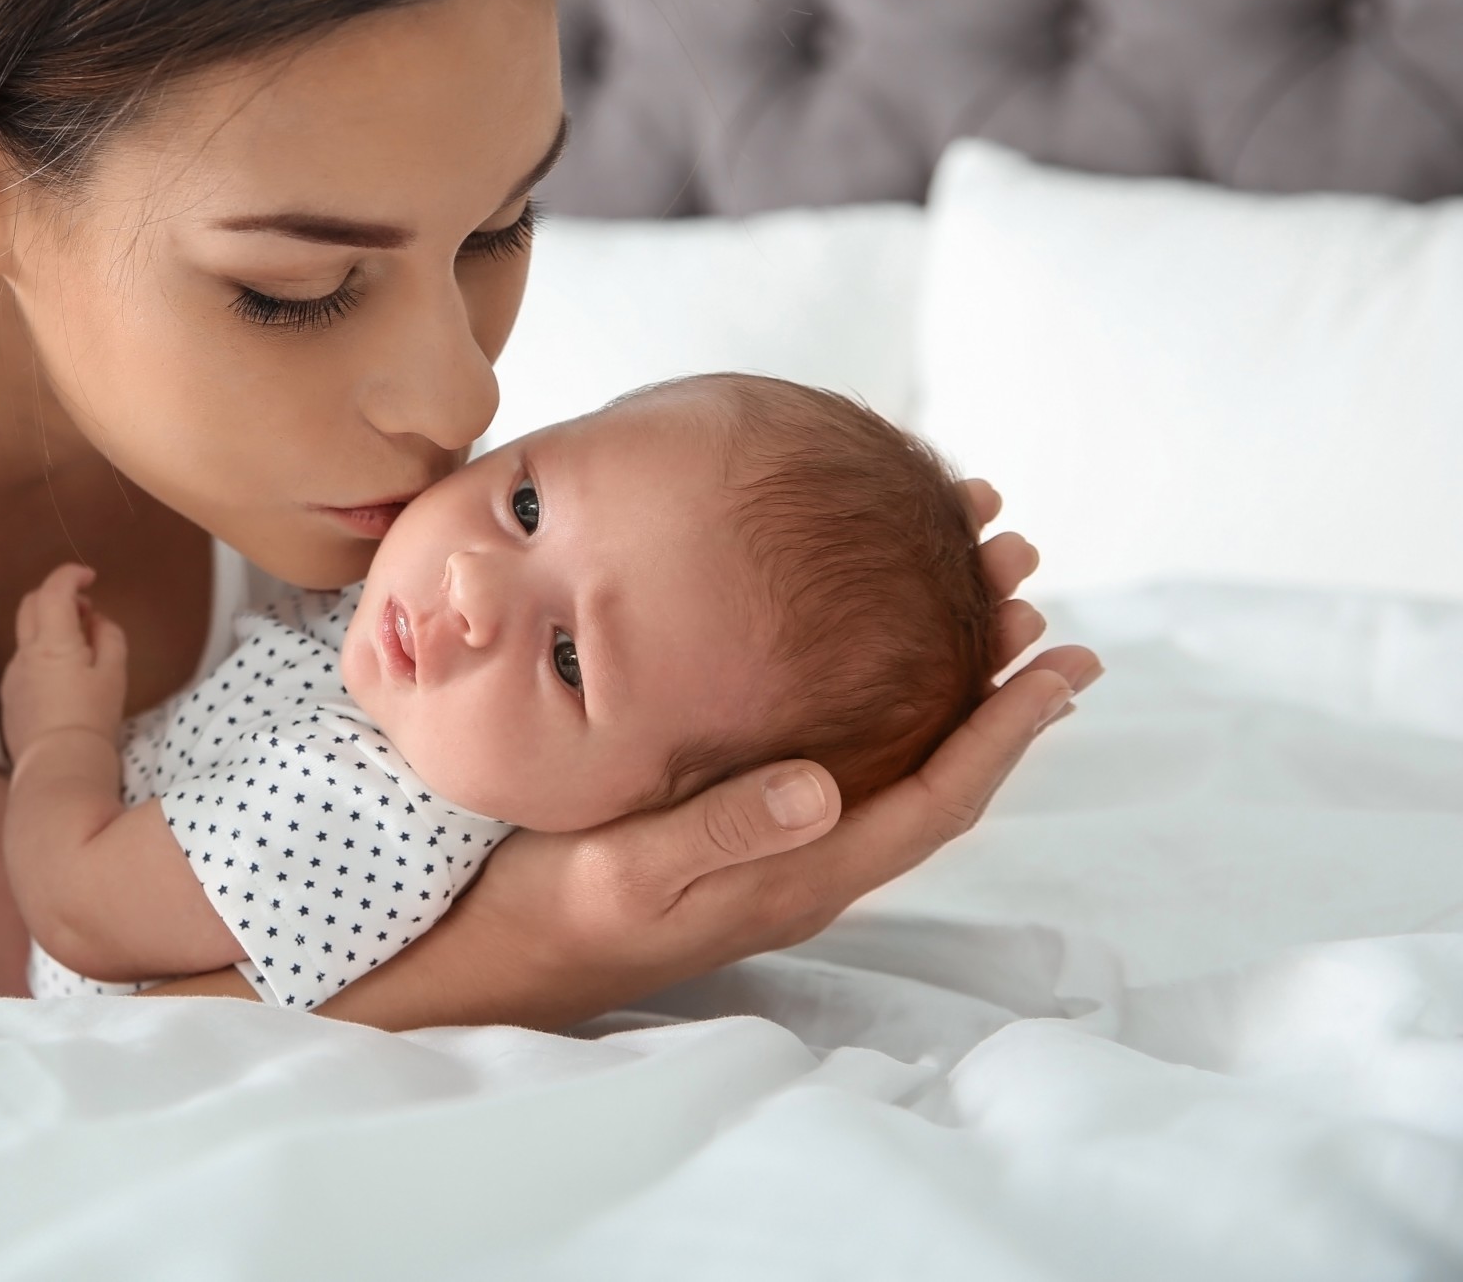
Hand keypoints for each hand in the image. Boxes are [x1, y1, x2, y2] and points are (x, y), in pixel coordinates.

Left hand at [0, 563, 129, 763]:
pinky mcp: (9, 697)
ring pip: (27, 636)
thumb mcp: (114, 674)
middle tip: (85, 611)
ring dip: (51, 630)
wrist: (59, 767)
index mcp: (52, 641)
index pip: (54, 589)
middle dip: (58, 596)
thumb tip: (95, 620)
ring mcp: (13, 675)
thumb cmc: (93, 719)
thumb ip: (108, 636)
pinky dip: (43, 657)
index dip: (71, 575)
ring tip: (81, 654)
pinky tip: (64, 684)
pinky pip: (24, 664)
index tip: (90, 577)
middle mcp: (26, 653)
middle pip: (31, 603)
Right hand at [317, 480, 1102, 1031]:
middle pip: (934, 770)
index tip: (1065, 658)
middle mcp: (805, 864)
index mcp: (795, 875)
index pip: (935, 798)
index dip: (1006, 729)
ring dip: (947, 684)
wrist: (485, 966)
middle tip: (1026, 583)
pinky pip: (844, 761)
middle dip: (994, 684)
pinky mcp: (736, 832)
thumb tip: (823, 787)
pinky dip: (882, 699)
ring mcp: (774, 850)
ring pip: (895, 763)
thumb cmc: (544, 916)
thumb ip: (718, 834)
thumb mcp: (620, 877)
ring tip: (981, 601)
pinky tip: (870, 659)